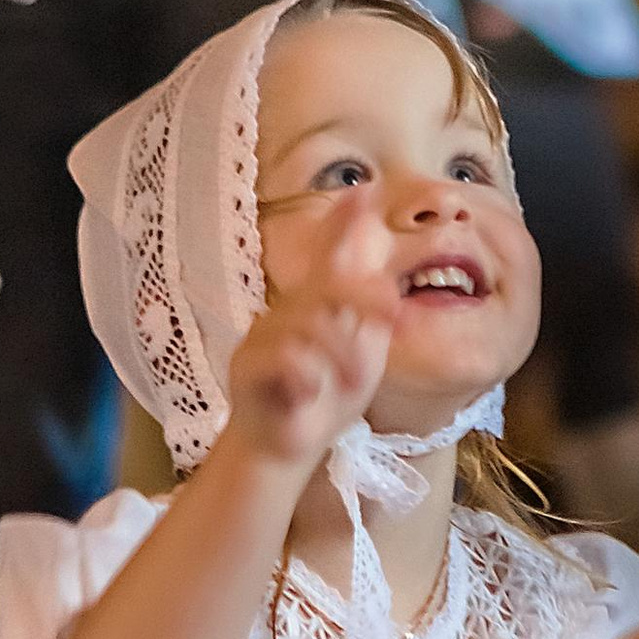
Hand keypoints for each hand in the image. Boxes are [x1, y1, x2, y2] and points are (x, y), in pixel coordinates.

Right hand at [226, 192, 394, 472]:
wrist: (286, 448)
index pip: (328, 257)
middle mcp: (286, 314)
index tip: (364, 191)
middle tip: (390, 314)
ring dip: (341, 353)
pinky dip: (304, 375)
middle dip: (361, 300)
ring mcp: (262, 340)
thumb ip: (368, 314)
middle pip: (325, 289)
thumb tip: (386, 278)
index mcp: (314, 307)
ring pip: (306, 327)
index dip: (343, 224)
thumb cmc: (325, 397)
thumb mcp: (358, 352)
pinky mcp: (248, 372)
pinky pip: (281, 361)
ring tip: (356, 378)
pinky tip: (312, 390)